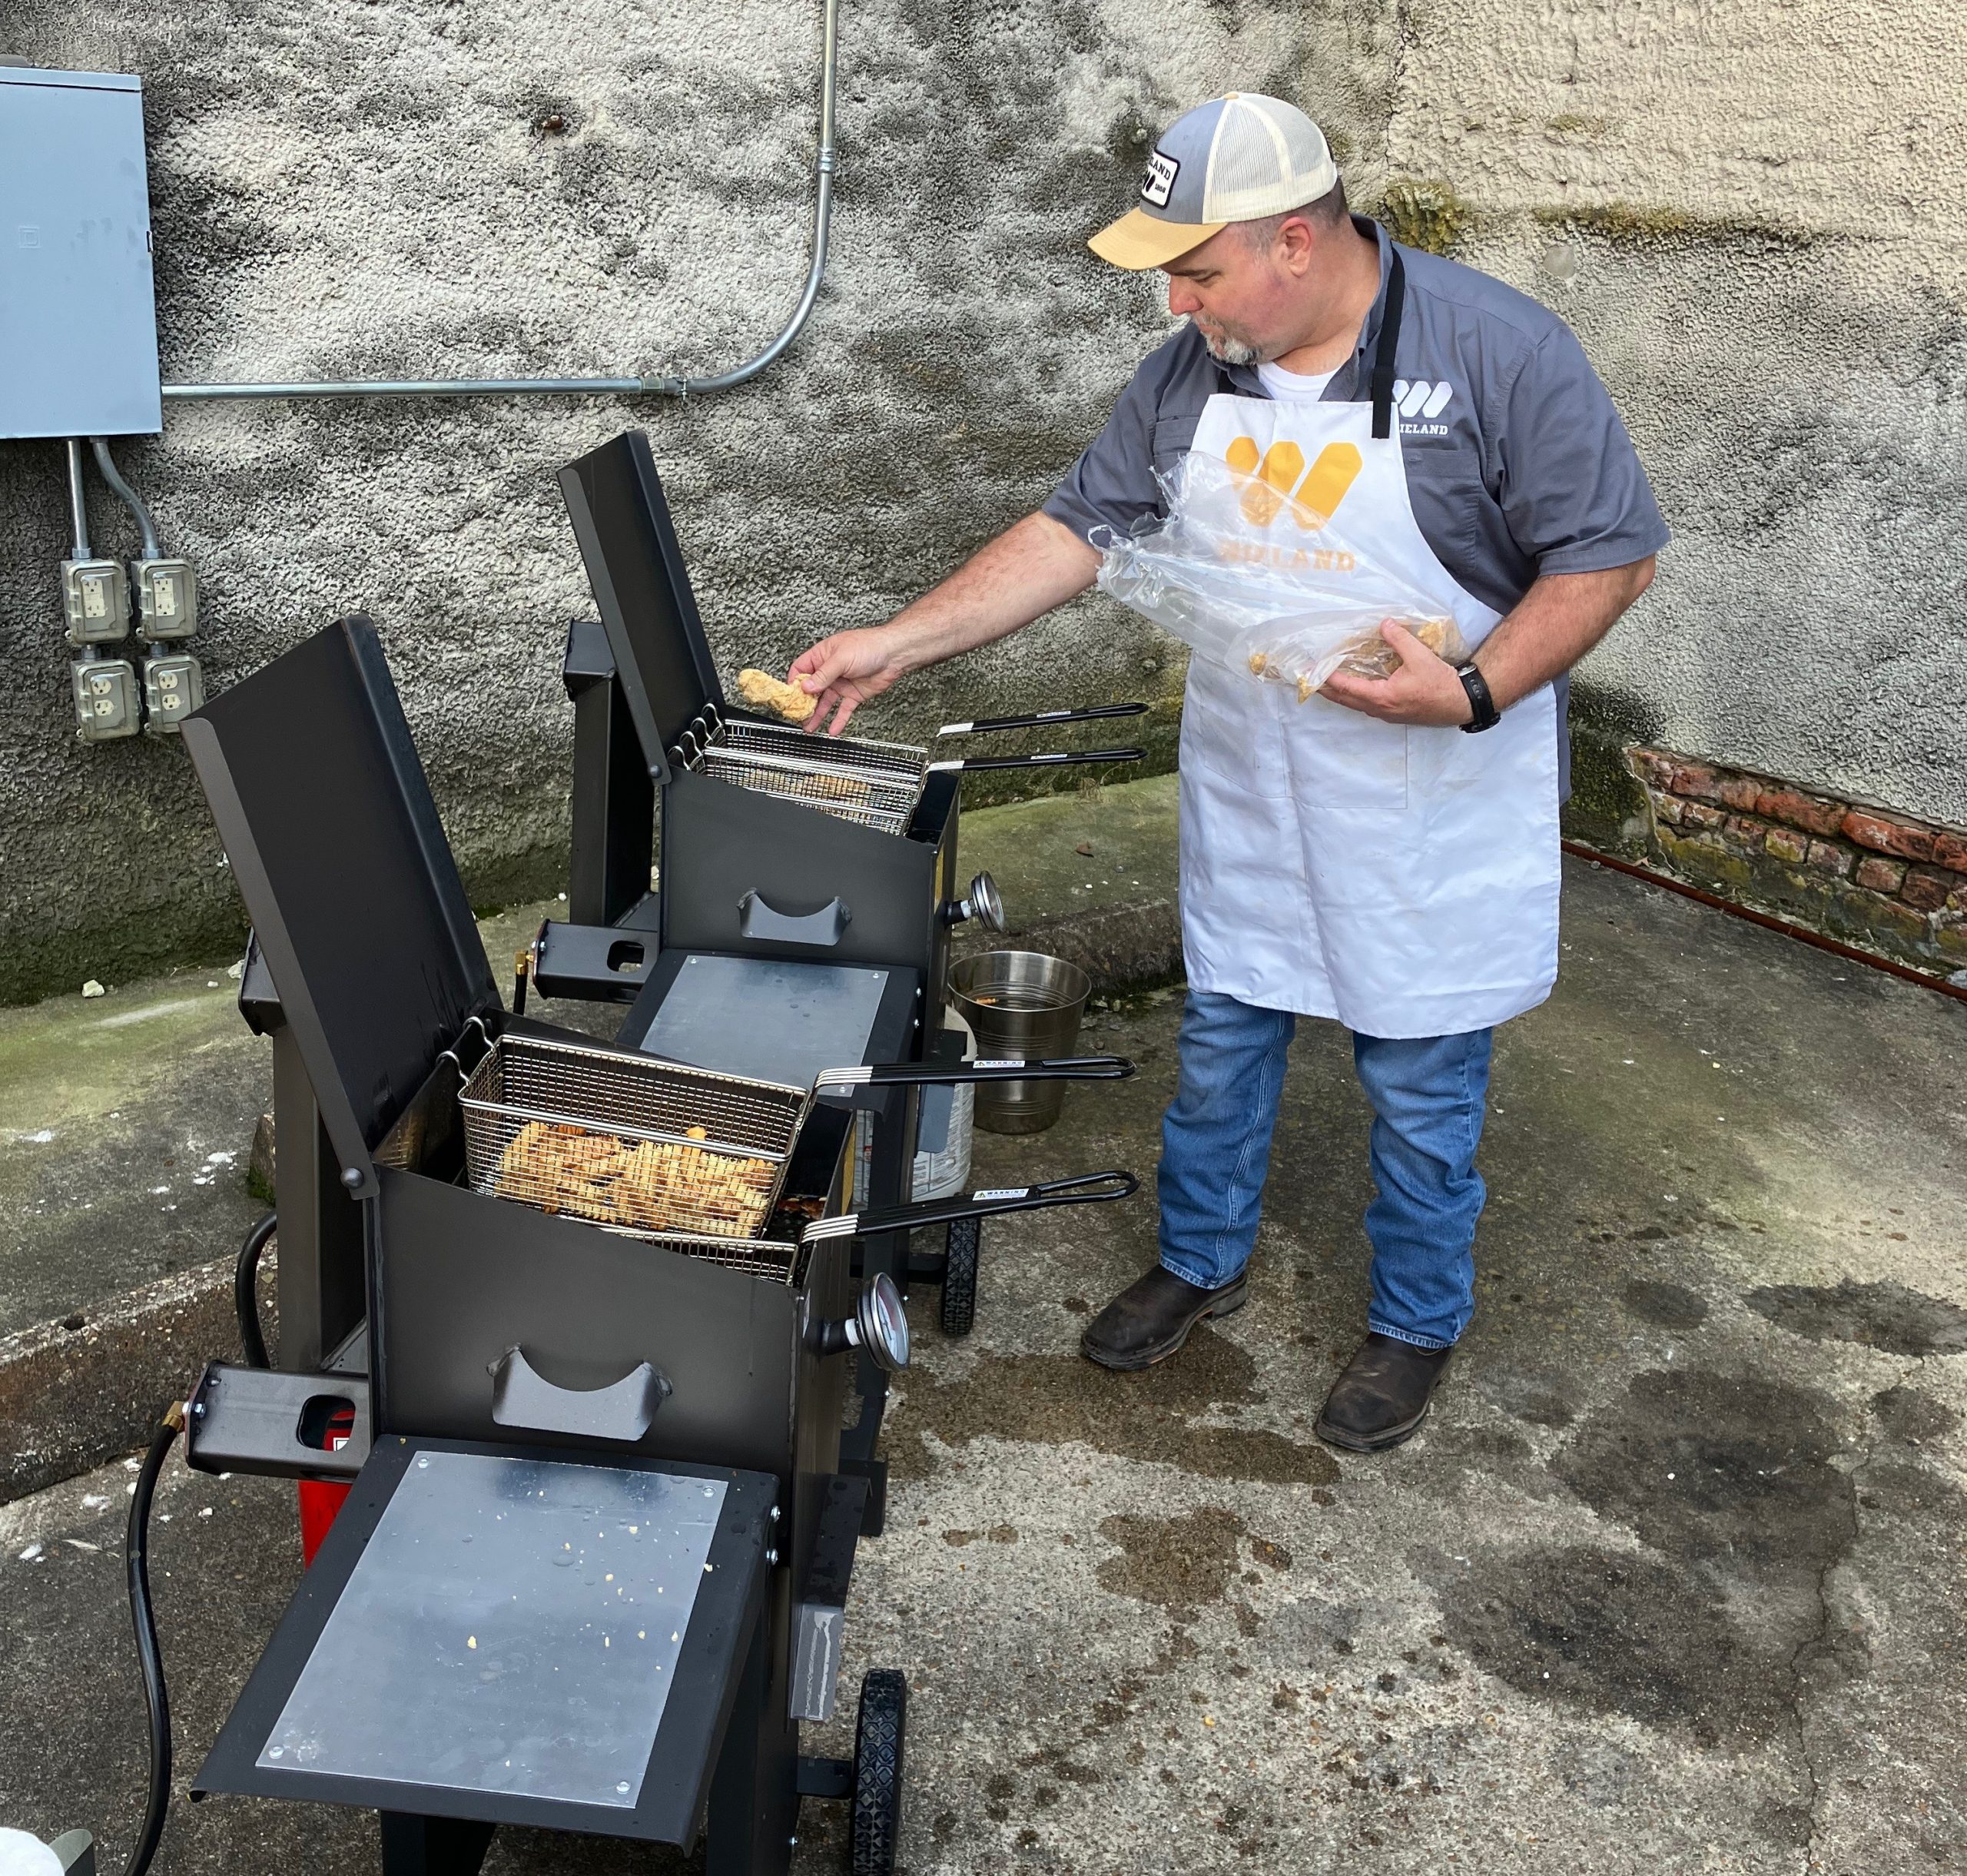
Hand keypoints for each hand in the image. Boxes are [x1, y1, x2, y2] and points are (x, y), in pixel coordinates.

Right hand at [788, 627, 910, 735]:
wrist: (894, 654)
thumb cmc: (869, 646)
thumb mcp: (841, 659)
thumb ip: (823, 675)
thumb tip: (806, 686)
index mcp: (822, 656)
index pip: (801, 670)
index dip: (795, 684)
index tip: (790, 697)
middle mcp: (830, 670)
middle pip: (811, 689)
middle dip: (804, 703)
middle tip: (799, 716)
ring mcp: (841, 683)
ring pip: (825, 702)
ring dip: (818, 715)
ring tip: (810, 727)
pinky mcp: (853, 695)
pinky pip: (843, 710)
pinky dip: (838, 720)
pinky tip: (833, 730)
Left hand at [1317, 621, 1475, 726]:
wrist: (1460, 703)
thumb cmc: (1440, 683)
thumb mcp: (1419, 656)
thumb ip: (1399, 639)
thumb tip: (1384, 624)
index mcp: (1381, 696)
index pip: (1346, 687)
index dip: (1327, 678)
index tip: (1311, 670)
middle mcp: (1379, 709)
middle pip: (1344, 700)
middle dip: (1325, 689)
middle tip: (1309, 679)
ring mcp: (1385, 714)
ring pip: (1354, 704)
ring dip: (1338, 693)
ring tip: (1324, 682)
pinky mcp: (1393, 714)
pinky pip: (1365, 705)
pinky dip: (1353, 695)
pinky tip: (1352, 686)